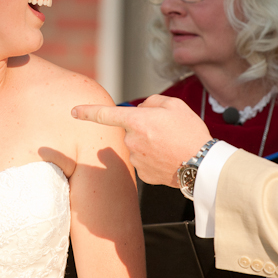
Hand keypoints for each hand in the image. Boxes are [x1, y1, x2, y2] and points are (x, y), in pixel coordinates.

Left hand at [72, 94, 211, 186]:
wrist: (202, 165)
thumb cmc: (190, 133)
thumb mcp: (175, 105)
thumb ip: (152, 102)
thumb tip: (142, 109)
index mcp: (137, 121)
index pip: (105, 114)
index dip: (87, 112)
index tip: (74, 111)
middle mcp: (132, 141)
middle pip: (130, 129)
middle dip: (143, 127)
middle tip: (167, 130)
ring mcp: (136, 159)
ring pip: (137, 145)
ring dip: (150, 143)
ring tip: (172, 145)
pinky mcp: (143, 174)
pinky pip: (144, 160)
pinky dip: (154, 158)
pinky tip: (169, 158)